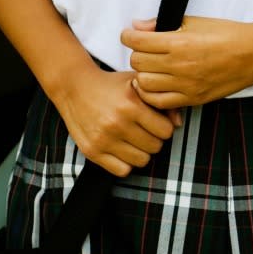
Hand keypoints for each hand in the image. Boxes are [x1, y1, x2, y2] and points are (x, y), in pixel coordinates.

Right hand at [51, 65, 176, 176]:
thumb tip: (178, 124)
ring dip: (142, 152)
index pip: (166, 131)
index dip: (165, 127)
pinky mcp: (91, 152)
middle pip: (155, 147)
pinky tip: (123, 149)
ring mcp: (103, 140)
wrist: (74, 87)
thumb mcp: (138, 83)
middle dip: (155, 139)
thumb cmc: (112, 85)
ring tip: (135, 140)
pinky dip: (126, 163)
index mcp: (131, 106)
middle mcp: (117, 124)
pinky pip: (122, 171)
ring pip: (141, 161)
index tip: (157, 122)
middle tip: (146, 131)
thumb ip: (162, 101)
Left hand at [123, 16, 252, 108]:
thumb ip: (163, 24)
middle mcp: (179, 65)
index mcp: (179, 43)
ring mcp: (185, 85)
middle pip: (137, 62)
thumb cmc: (229, 34)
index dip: (128, 36)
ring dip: (143, 73)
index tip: (131, 35)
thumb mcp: (196, 21)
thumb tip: (138, 26)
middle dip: (138, 53)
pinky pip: (158, 101)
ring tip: (152, 67)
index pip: (136, 41)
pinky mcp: (192, 98)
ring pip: (143, 83)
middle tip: (146, 49)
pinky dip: (150, 93)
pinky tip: (155, 84)